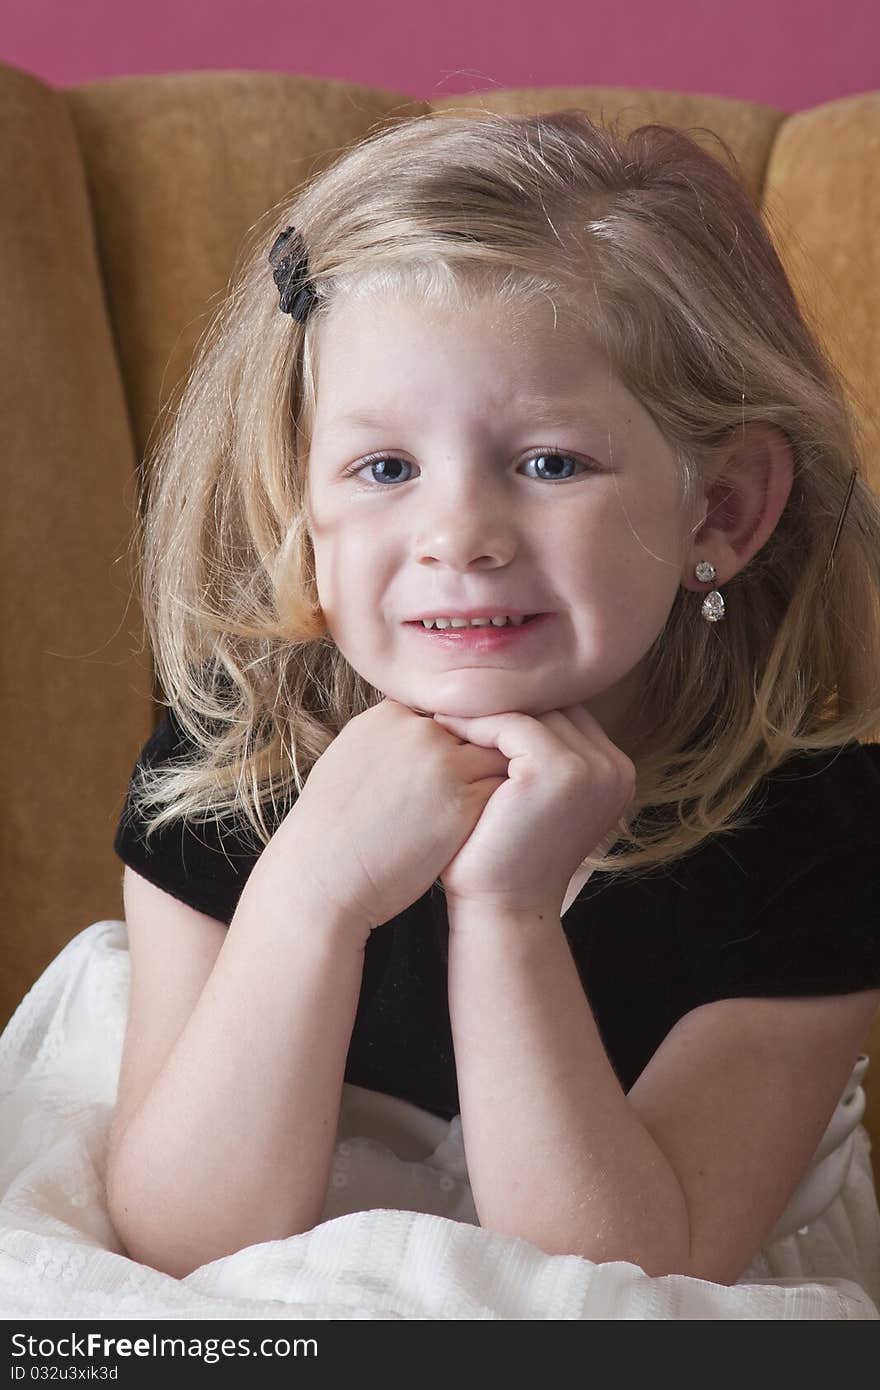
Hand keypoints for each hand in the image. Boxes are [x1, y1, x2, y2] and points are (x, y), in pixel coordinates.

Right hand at [277, 698, 508, 931]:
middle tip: (481, 782)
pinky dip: (503, 803)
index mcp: (389, 716)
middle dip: (477, 753)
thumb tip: (408, 742)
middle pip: (472, 728)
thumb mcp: (346, 761)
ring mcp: (445, 765)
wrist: (323, 874)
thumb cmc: (328, 829)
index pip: (440, 713)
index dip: (449, 739)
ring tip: (494, 803)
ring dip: (494, 777)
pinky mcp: (464, 803)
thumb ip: (384, 742)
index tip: (445, 767)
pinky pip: (502, 789)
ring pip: (496, 755)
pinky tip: (494, 821)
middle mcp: (420, 731)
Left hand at [432, 704, 635, 919]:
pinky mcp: (559, 770)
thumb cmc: (504, 856)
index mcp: (616, 773)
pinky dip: (475, 724)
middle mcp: (615, 768)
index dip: (518, 710)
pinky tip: (443, 728)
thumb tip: (504, 701)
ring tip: (440, 712)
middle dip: (502, 705)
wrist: (501, 909)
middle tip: (450, 698)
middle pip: (552, 708)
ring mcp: (592, 769)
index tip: (471, 707)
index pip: (565, 715)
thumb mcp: (533, 800)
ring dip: (484, 711)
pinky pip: (512, 724)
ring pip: (531, 711)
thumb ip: (537, 754)